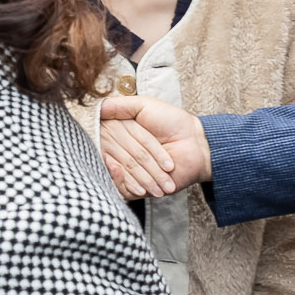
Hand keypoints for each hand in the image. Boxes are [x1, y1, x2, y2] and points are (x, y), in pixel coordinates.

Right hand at [98, 95, 212, 196]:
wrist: (196, 145)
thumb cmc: (173, 121)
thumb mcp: (144, 105)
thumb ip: (120, 105)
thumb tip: (97, 106)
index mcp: (116, 131)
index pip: (113, 137)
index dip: (130, 140)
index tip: (151, 139)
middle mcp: (116, 149)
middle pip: (123, 157)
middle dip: (146, 164)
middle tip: (168, 166)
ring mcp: (123, 167)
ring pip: (125, 173)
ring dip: (145, 179)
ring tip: (165, 183)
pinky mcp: (130, 184)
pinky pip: (122, 189)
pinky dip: (131, 188)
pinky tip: (140, 188)